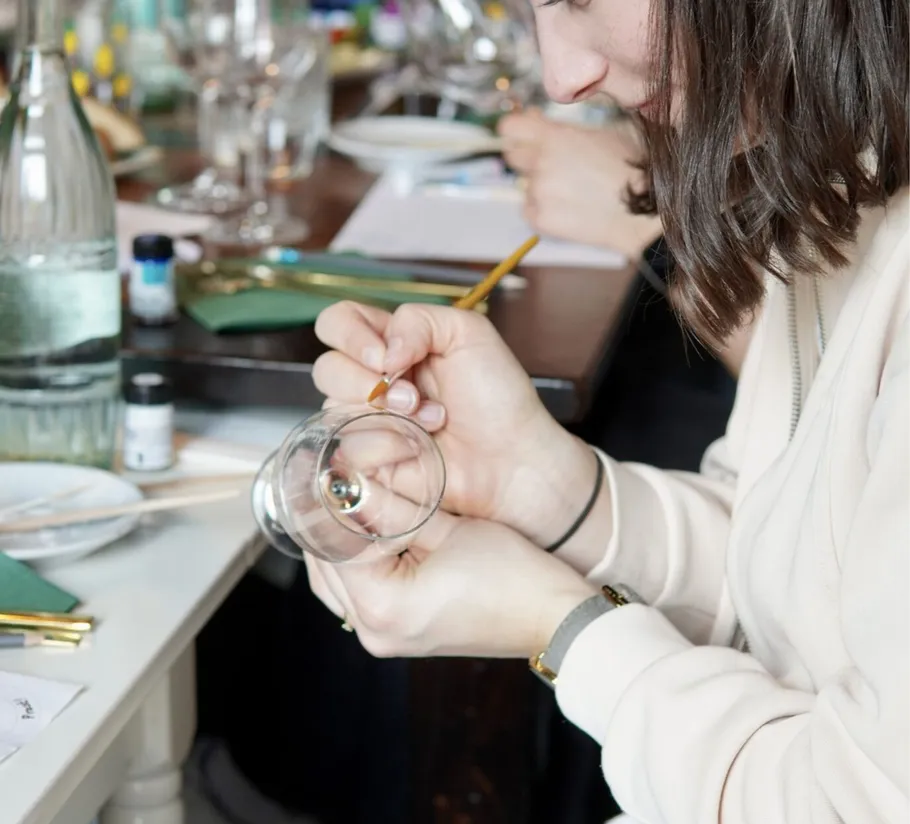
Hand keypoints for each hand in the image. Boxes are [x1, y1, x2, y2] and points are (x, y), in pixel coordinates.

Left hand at [305, 510, 596, 657]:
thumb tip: (349, 481)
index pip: (332, 545)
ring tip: (354, 503)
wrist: (551, 616)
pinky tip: (371, 534)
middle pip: (325, 568)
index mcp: (382, 608)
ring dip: (340, 545)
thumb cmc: (513, 575)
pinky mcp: (398, 634)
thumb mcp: (447, 528)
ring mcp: (384, 638)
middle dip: (328, 524)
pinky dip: (358, 565)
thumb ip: (391, 507)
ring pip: (336, 583)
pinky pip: (358, 595)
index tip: (333, 471)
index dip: (331, 504)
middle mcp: (374, 632)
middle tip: (338, 483)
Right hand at [313, 301, 598, 548]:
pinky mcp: (370, 461)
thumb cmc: (499, 398)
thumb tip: (382, 352)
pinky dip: (388, 445)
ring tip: (431, 421)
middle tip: (414, 396)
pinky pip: (351, 448)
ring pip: (333, 408)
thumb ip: (418, 319)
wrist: (513, 460)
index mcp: (392, 342)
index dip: (349, 334)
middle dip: (368, 381)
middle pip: (326, 367)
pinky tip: (419, 448)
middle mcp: (373, 379)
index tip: (388, 356)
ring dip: (385, 415)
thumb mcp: (468, 333)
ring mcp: (368, 422)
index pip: (337, 322)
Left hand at [498, 110, 661, 253]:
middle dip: (526, 158)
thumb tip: (533, 119)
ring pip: (525, 185)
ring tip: (573, 191)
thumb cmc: (629, 170)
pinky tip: (569, 208)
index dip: (514, 130)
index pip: (510, 128)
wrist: (642, 211)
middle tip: (550, 165)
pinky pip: (529, 210)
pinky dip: (543, 210)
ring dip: (541, 187)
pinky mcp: (541, 218)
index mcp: (555, 137)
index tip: (520, 135)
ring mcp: (539, 192)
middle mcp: (541, 162)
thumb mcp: (601, 134)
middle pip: (512, 156)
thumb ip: (562, 129)